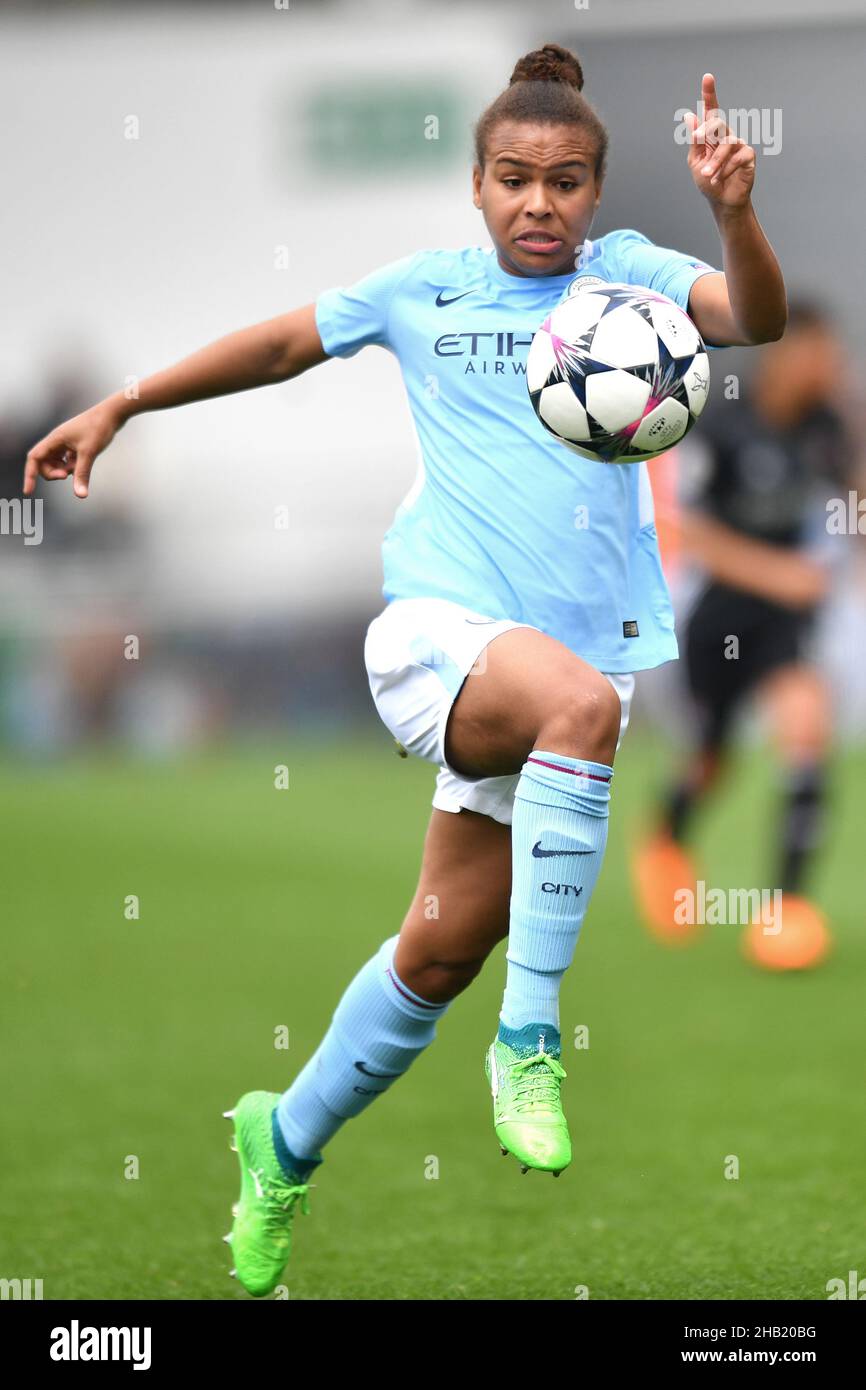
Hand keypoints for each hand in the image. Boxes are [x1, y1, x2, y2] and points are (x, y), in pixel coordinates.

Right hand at [23, 400, 124, 498]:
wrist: (112, 414)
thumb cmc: (99, 428)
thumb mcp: (89, 453)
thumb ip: (82, 474)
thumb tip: (80, 495)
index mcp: (55, 439)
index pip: (34, 458)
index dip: (30, 475)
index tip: (29, 492)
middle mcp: (57, 440)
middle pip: (44, 463)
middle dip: (52, 473)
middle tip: (66, 476)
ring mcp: (66, 442)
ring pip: (56, 463)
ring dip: (64, 470)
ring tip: (78, 467)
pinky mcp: (75, 445)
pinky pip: (67, 460)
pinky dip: (72, 466)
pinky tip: (81, 463)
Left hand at [682, 74, 755, 209]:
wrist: (721, 200)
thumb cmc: (708, 180)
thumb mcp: (696, 161)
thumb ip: (695, 140)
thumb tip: (689, 116)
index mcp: (711, 135)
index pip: (710, 111)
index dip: (709, 93)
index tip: (707, 77)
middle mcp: (726, 135)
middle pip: (717, 121)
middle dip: (706, 130)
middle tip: (697, 139)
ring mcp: (738, 144)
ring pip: (726, 143)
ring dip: (714, 161)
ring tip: (706, 175)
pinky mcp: (748, 156)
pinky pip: (737, 157)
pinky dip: (725, 169)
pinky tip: (719, 178)